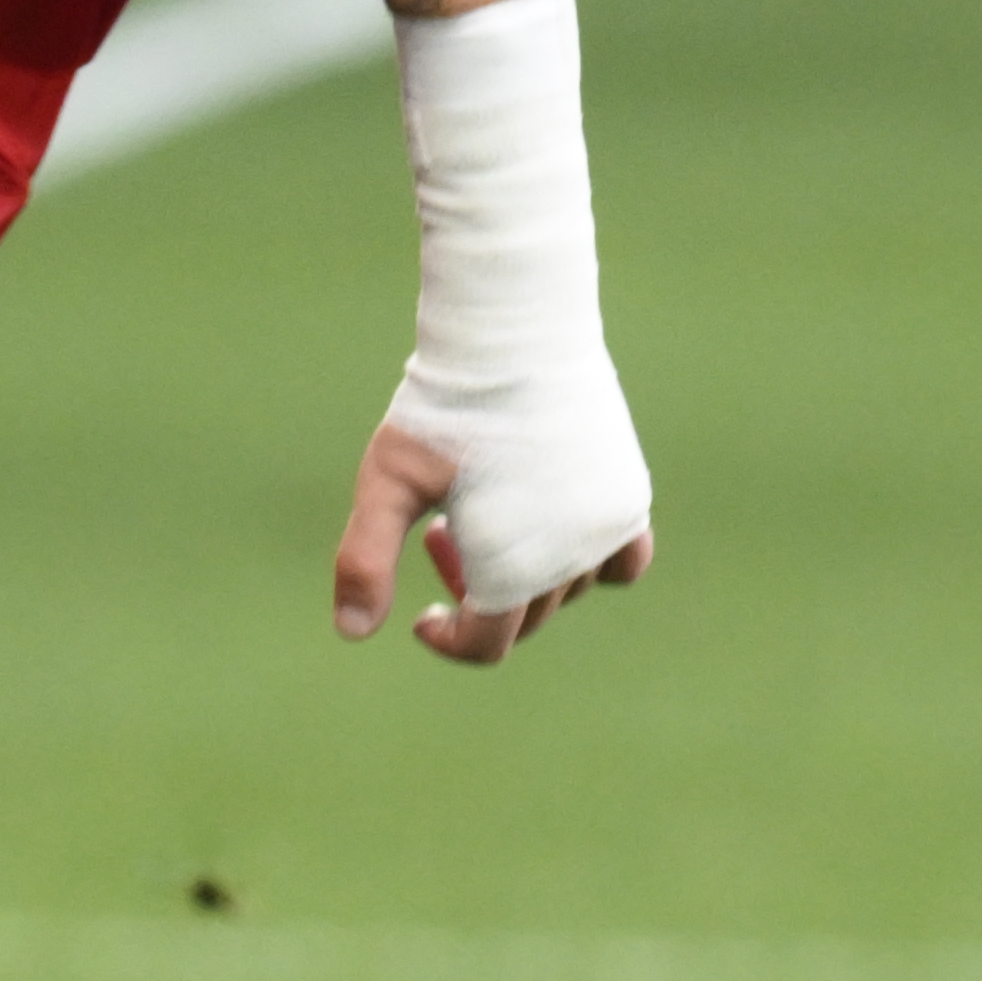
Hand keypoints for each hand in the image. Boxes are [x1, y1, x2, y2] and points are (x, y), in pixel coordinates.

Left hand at [330, 414, 649, 666]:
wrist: (514, 338)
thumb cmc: (441, 411)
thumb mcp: (388, 481)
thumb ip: (366, 559)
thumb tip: (352, 633)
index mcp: (510, 565)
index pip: (485, 642)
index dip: (449, 641)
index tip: (421, 621)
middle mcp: (570, 557)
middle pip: (524, 617)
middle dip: (477, 596)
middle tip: (442, 535)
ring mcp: (607, 528)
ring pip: (567, 588)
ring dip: (524, 573)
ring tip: (483, 512)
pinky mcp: (629, 498)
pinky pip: (623, 562)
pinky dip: (591, 565)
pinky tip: (555, 535)